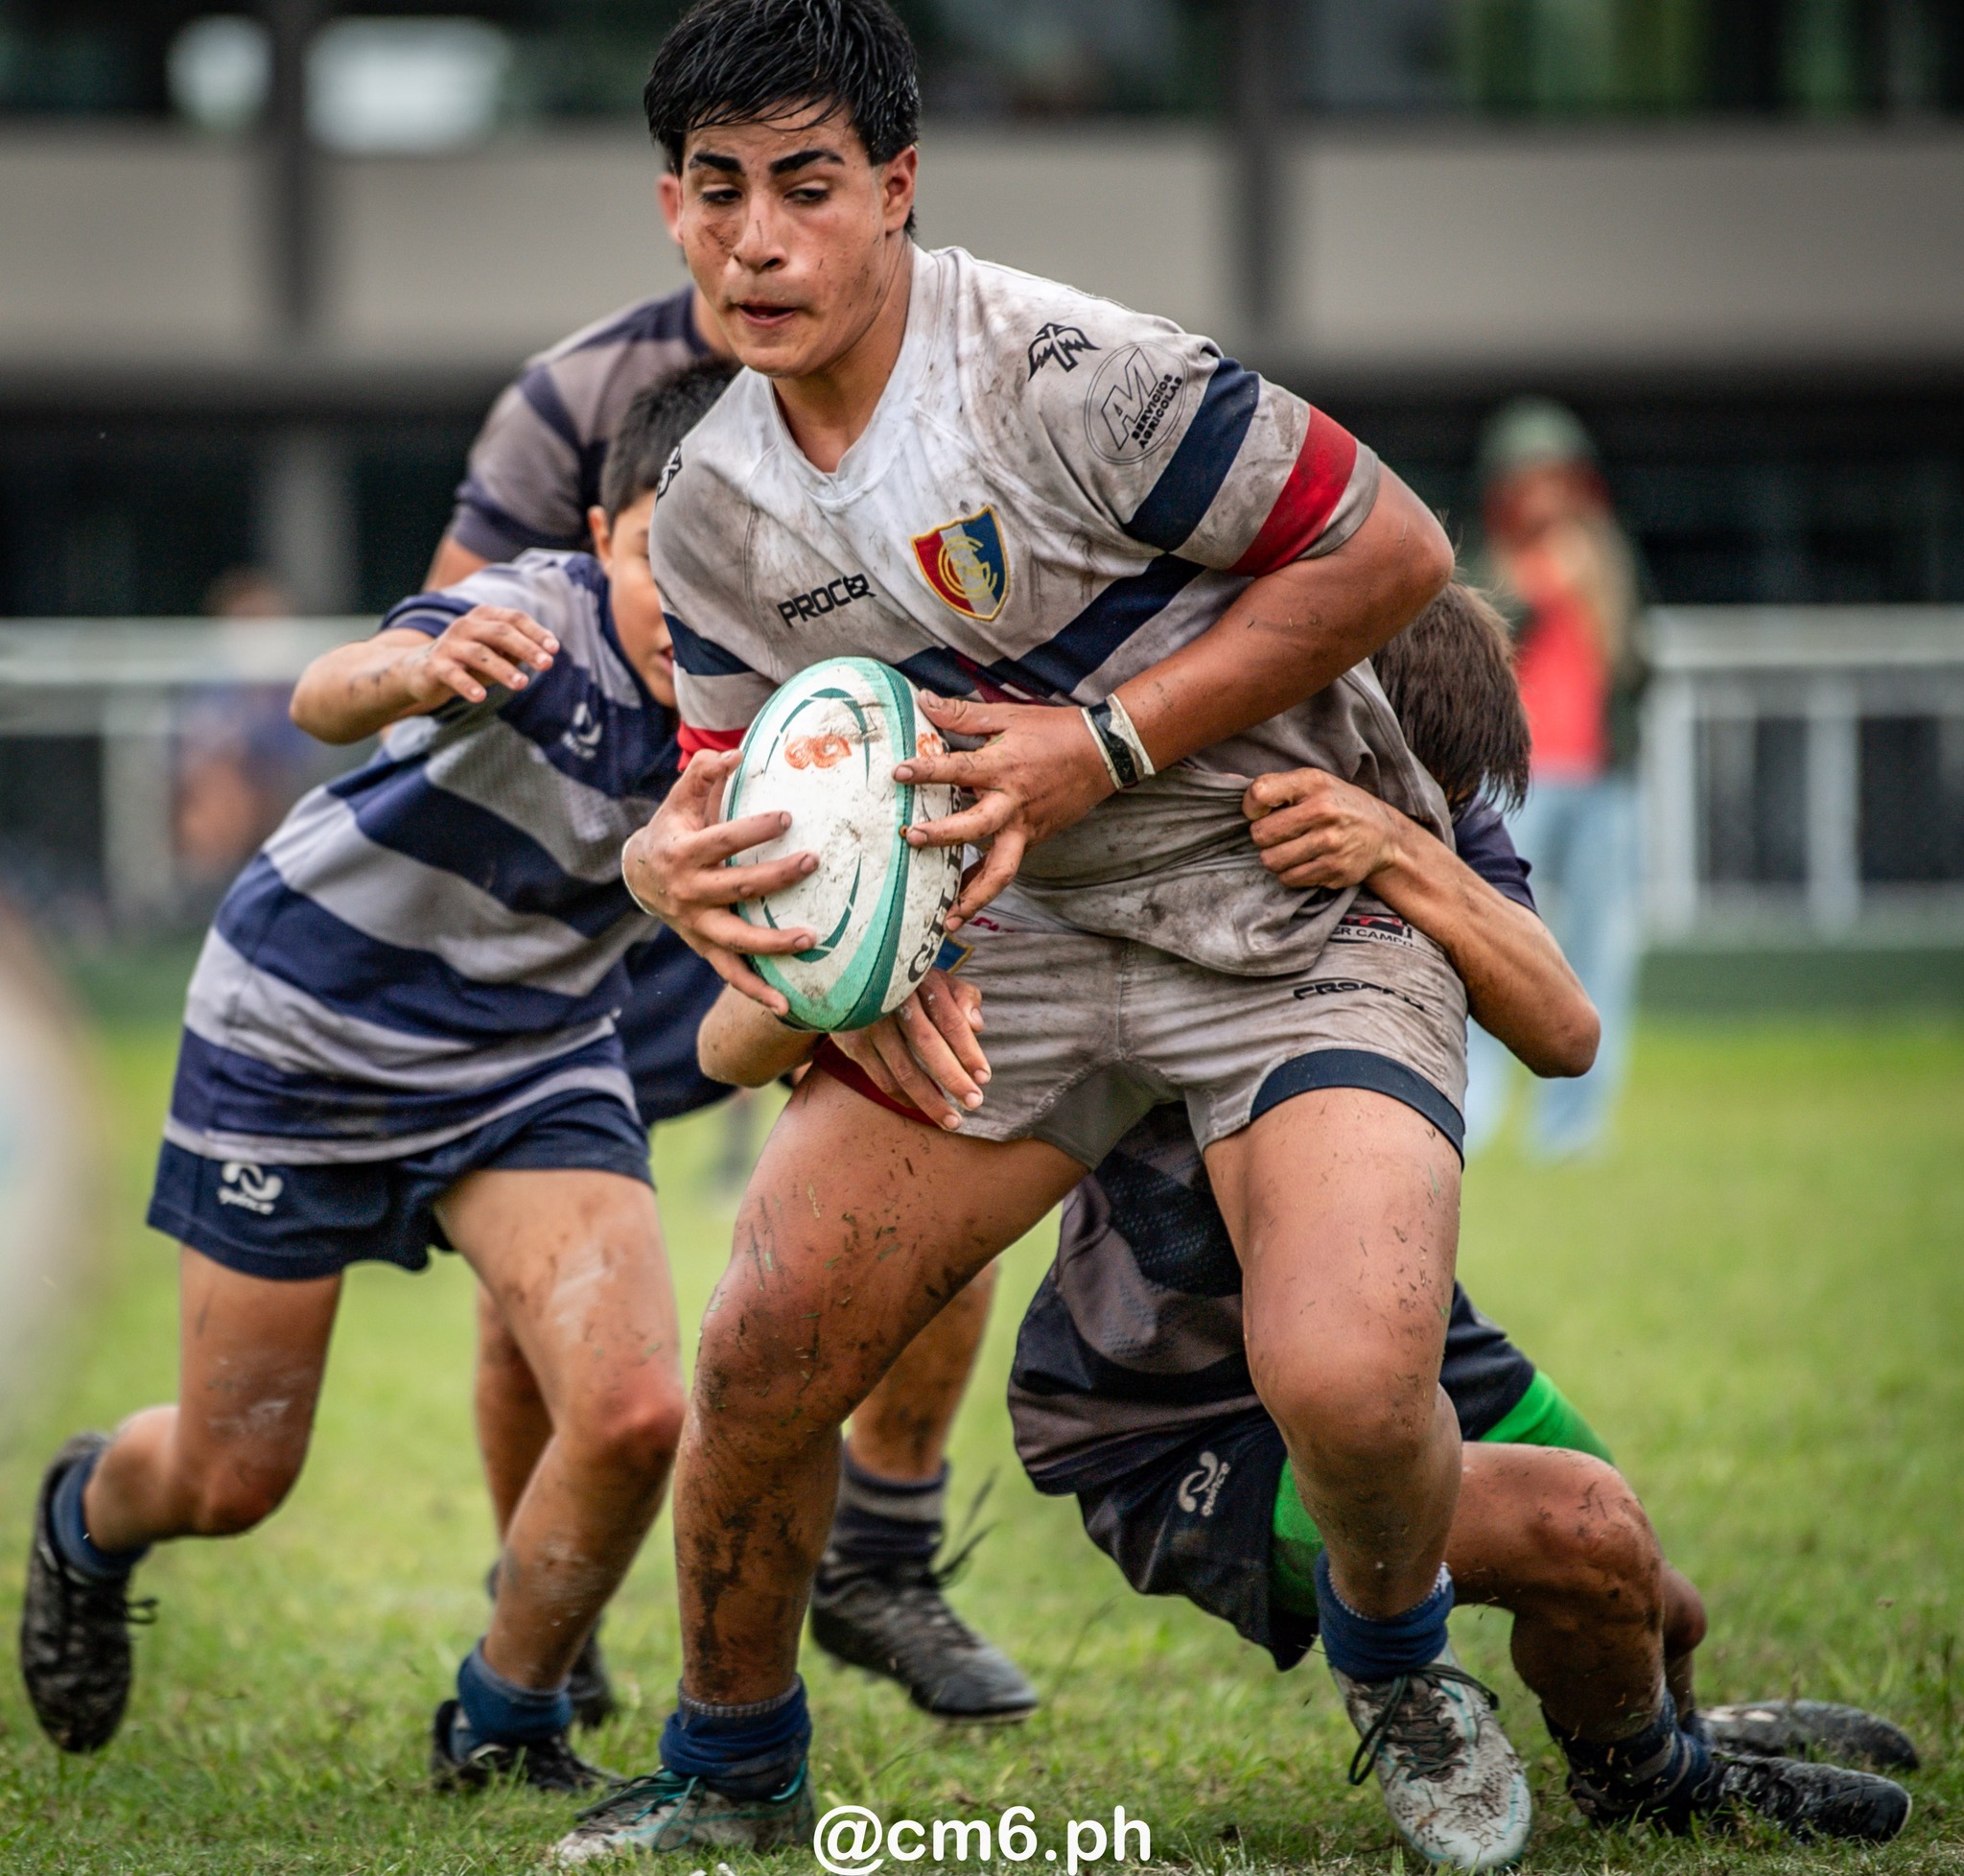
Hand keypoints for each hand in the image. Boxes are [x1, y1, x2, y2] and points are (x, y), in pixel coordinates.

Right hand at [400, 606, 558, 708]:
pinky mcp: (435, 665)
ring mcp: (449, 644)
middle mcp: (466, 626)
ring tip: (522, 684)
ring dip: (503, 669)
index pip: (514, 618)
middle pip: (500, 632)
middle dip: (526, 648)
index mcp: (484, 617)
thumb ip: (517, 651)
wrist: (421, 670)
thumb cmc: (468, 661)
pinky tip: (480, 697)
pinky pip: (453, 675)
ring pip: (480, 654)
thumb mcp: (495, 653)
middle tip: (546, 664)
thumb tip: (546, 653)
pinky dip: (467, 685)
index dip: (535, 632)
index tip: (554, 649)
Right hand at [621, 750, 817, 1013]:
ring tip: (811, 938)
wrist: (641, 877)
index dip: (752, 830)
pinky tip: (788, 1007)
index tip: (788, 817)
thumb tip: (736, 752)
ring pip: (736, 939)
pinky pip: (732, 975)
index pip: (721, 841)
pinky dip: (757, 993)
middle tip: (812, 863)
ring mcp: (697, 925)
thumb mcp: (679, 800)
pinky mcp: (705, 948)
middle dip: (775, 877)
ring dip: (773, 942)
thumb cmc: (674, 829)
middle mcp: (689, 893)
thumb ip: (703, 774)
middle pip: (736, 887)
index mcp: (682, 853)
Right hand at [830, 969, 988, 1129]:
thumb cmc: (910, 984)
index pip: (950, 1020)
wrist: (852, 976)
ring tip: (952, 1120)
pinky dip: (904, 1097)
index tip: (984, 1078)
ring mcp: (870, 1023)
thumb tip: (977, 1026)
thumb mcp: (939, 979)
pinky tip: (922, 1106)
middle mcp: (894, 1001)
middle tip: (974, 1103)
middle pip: (927, 1044)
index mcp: (921, 983)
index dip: (968, 1051)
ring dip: (929, 1099)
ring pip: (903, 1070)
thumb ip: (964, 997)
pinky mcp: (853, 1042)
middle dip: (952, 1078)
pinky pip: (882, 1079)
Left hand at [892, 693, 1113, 928]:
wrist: (1104, 755)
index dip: (928, 771)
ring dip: (973, 896)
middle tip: (913, 839)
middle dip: (944, 835)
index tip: (899, 774)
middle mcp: (1013, 803)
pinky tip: (961, 903)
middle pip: (976, 827)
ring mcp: (1025, 827)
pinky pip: (1006, 868)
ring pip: (1000, 870)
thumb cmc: (1054, 732)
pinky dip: (984, 887)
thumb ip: (962, 714)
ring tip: (947, 918)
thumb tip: (923, 700)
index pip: (959, 769)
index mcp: (1004, 767)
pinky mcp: (1033, 840)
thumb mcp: (1008, 716)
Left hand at [1242, 768, 1406, 890]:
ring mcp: (1331, 843)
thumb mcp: (1311, 783)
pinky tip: (1304, 861)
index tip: (1261, 812)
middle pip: (1260, 835)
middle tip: (1278, 834)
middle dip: (1263, 837)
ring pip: (1271, 861)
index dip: (1251, 807)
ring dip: (1275, 857)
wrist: (1384, 834)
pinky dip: (1290, 873)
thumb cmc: (1336, 804)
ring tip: (1290, 848)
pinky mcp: (1335, 870)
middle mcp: (1323, 812)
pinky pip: (1289, 879)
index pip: (1259, 793)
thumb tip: (1225, 780)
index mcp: (1313, 784)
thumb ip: (1273, 785)